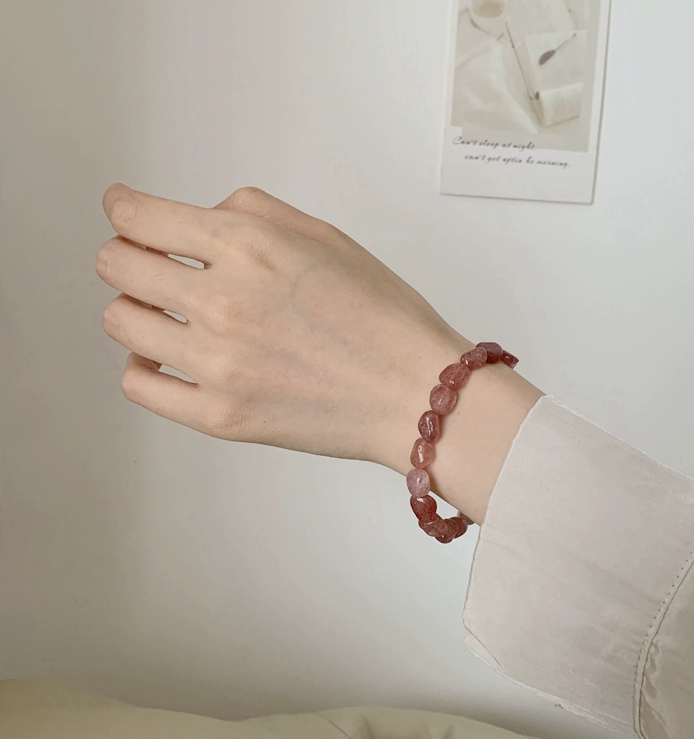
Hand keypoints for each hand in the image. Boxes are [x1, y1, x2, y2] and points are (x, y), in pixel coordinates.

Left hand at [97, 184, 542, 522]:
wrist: (416, 393)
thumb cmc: (385, 317)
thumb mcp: (327, 237)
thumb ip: (254, 213)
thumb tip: (204, 219)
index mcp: (249, 247)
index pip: (140, 216)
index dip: (123, 208)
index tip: (125, 212)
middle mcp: (222, 301)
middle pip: (117, 266)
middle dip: (127, 256)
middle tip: (146, 263)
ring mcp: (216, 364)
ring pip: (121, 322)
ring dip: (136, 308)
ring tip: (165, 314)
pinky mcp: (219, 415)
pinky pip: (139, 384)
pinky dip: (142, 365)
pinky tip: (166, 357)